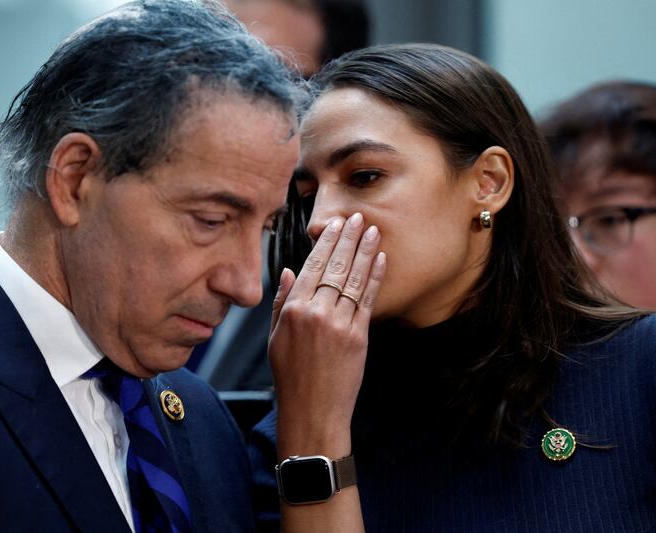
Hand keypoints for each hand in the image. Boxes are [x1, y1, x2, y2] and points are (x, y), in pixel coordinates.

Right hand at [269, 212, 385, 457]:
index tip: (334, 226)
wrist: (312, 410)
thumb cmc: (290, 377)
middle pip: (335, 267)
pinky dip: (376, 277)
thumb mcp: (274, 338)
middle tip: (357, 218)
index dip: (325, 244)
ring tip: (372, 231)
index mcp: (293, 310)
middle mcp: (315, 312)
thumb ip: (281, 301)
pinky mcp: (359, 336)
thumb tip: (287, 270)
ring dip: (365, 252)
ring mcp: (339, 324)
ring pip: (354, 279)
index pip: (311, 267)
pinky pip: (369, 299)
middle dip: (348, 239)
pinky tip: (380, 260)